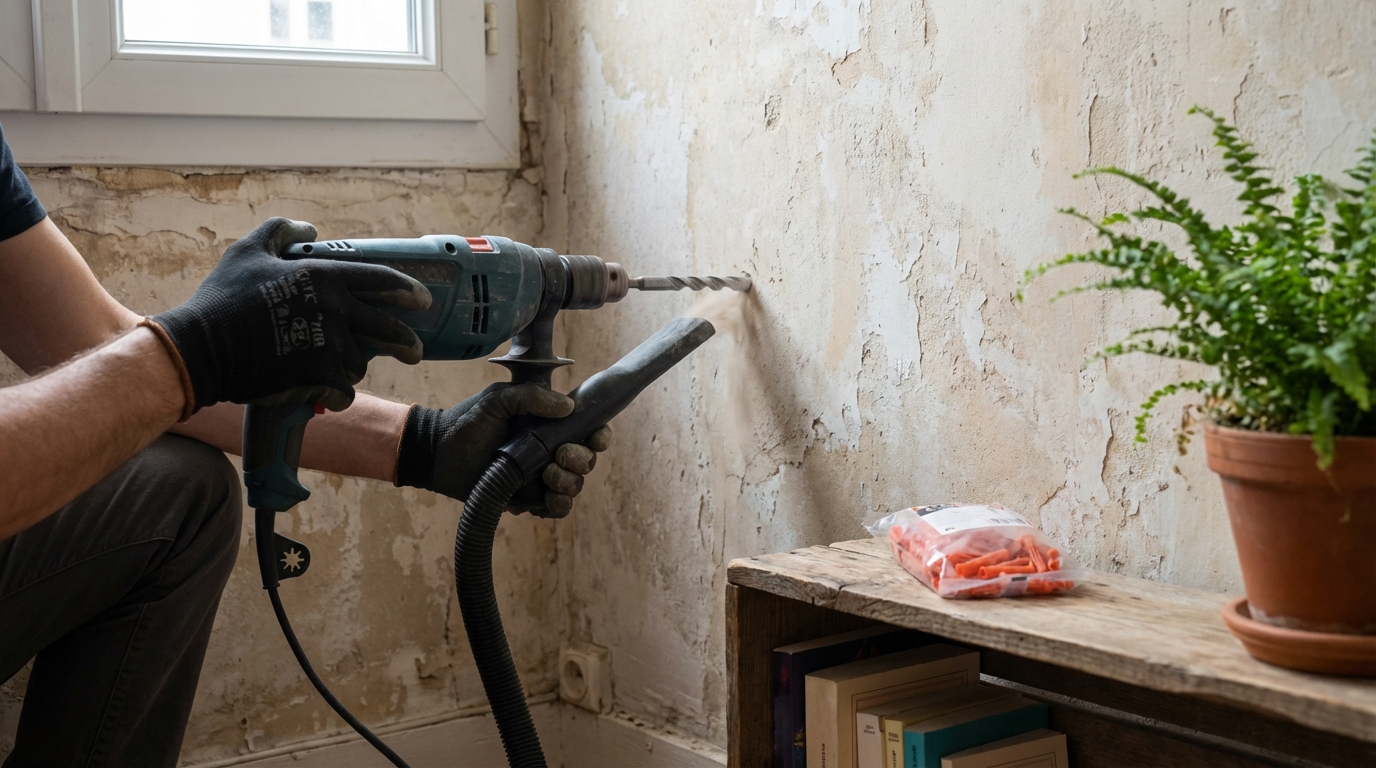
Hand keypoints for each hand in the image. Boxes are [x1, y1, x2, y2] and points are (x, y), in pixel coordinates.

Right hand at [148, 218, 430, 412]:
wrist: (202, 349)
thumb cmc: (223, 299)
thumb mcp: (247, 252)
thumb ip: (279, 232)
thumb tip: (310, 226)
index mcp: (323, 277)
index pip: (381, 279)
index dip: (407, 290)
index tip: (423, 301)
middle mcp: (335, 309)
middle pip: (388, 329)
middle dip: (407, 343)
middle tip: (414, 352)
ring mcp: (330, 344)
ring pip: (360, 363)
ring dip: (351, 368)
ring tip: (331, 369)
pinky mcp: (322, 377)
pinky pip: (344, 391)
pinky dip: (335, 395)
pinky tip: (321, 393)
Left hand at [394, 383, 612, 515]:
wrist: (436, 453)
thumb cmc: (467, 422)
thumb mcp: (498, 400)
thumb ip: (531, 397)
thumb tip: (568, 407)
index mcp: (548, 426)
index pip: (587, 431)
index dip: (599, 435)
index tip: (596, 437)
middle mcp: (550, 452)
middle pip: (587, 460)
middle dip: (581, 459)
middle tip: (559, 456)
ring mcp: (540, 478)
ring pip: (575, 486)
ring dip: (568, 482)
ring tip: (545, 476)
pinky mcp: (528, 501)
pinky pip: (556, 509)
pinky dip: (557, 505)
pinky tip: (545, 497)